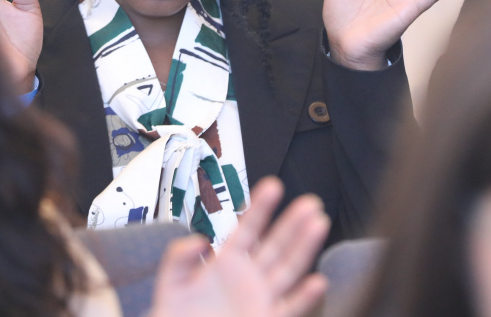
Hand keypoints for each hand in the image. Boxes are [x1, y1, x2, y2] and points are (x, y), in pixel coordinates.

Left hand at [151, 177, 329, 316]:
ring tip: (318, 224)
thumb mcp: (172, 284)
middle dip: (293, 223)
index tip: (273, 186)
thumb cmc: (179, 316)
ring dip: (305, 247)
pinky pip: (290, 307)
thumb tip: (200, 241)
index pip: (248, 229)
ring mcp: (261, 298)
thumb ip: (179, 258)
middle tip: (310, 202)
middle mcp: (249, 278)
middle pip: (276, 245)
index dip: (260, 207)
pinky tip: (317, 282)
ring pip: (289, 269)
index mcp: (227, 264)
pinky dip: (305, 297)